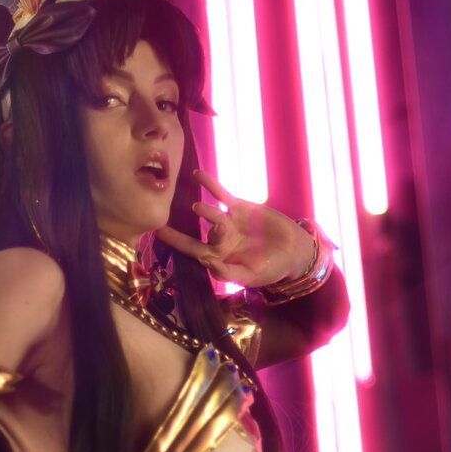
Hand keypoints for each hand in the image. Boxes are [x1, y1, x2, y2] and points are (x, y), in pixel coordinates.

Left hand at [156, 168, 315, 288]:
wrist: (293, 251)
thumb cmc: (270, 269)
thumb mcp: (250, 276)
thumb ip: (228, 272)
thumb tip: (205, 263)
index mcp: (219, 257)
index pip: (192, 251)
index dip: (176, 244)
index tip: (157, 236)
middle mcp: (220, 239)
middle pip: (199, 233)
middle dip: (183, 232)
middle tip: (168, 227)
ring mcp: (229, 222)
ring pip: (212, 214)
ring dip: (205, 210)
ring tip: (198, 208)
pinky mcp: (240, 208)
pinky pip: (222, 195)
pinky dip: (210, 185)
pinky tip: (197, 175)